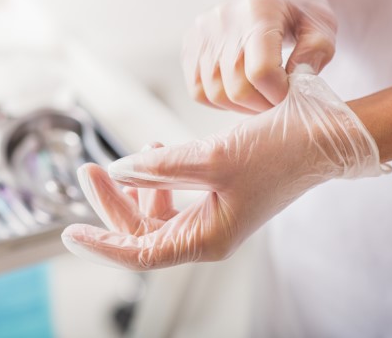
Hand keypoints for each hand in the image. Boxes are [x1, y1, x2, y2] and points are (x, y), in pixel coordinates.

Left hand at [62, 68, 387, 269]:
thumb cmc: (277, 151)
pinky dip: (158, 179)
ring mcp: (212, 218)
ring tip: (119, 159)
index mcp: (207, 239)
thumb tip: (119, 169)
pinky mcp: (216, 198)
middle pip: (141, 230)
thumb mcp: (211, 158)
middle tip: (88, 169)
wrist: (321, 138)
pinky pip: (174, 198)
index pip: (140, 254)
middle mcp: (206, 235)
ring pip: (154, 213)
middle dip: (111, 201)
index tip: (69, 233)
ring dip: (132, 187)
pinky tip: (155, 152)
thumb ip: (159, 168)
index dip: (102, 245)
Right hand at [185, 0, 336, 112]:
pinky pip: (198, 90)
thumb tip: (297, 85)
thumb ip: (316, 53)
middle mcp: (223, 20)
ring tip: (260, 97)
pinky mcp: (190, 45)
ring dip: (241, 106)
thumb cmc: (296, 7)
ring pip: (214, 93)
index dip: (279, 94)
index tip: (291, 93)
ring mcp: (201, 33)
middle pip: (236, 87)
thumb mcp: (321, 23)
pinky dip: (219, 100)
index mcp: (258, 10)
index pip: (261, 71)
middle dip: (261, 105)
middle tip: (277, 101)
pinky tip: (239, 92)